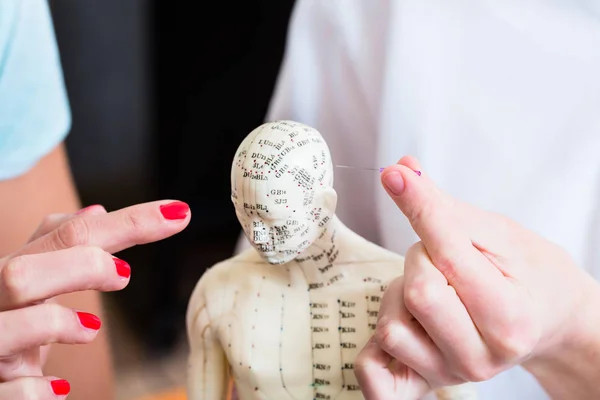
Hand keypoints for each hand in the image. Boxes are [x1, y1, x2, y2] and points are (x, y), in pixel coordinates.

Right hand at [0, 200, 190, 395]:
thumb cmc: (13, 323)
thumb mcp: (36, 280)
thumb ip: (60, 246)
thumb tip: (98, 209)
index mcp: (10, 268)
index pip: (68, 232)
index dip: (127, 222)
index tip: (177, 215)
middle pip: (22, 272)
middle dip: (82, 266)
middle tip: (125, 274)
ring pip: (9, 325)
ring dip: (56, 324)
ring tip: (91, 328)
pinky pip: (13, 390)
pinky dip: (38, 389)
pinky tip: (58, 388)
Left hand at [354, 156, 597, 398]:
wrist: (547, 320)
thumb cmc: (527, 275)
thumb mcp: (498, 235)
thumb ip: (444, 208)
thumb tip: (399, 171)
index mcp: (510, 317)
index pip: (447, 255)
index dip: (419, 207)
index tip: (395, 176)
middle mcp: (480, 356)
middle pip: (418, 291)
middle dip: (421, 257)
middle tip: (442, 257)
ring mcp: (451, 374)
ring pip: (391, 325)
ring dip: (400, 293)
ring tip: (433, 288)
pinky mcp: (425, 383)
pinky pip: (372, 371)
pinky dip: (376, 340)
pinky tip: (402, 319)